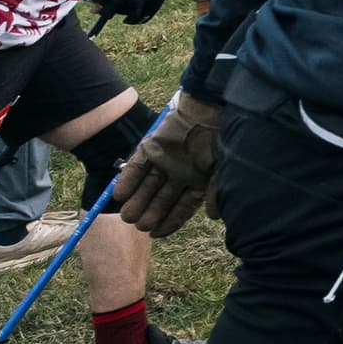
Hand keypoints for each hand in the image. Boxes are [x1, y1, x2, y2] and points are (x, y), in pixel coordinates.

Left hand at [114, 95, 224, 235]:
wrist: (206, 110)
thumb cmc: (219, 140)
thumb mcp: (222, 168)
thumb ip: (215, 192)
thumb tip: (212, 216)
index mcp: (197, 180)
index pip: (181, 206)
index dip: (169, 221)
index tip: (155, 233)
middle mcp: (179, 174)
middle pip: (161, 199)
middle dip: (150, 212)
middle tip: (139, 225)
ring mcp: (164, 161)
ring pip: (147, 186)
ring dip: (136, 200)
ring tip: (127, 215)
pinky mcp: (150, 149)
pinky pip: (136, 167)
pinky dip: (127, 180)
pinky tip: (120, 194)